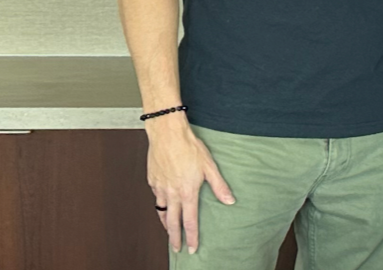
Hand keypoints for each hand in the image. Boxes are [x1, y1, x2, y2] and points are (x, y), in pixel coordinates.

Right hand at [145, 114, 234, 253]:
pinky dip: (160, 206)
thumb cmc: (189, 146)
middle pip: (171, 223)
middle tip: (177, 248)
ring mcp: (160, 188)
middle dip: (174, 238)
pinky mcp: (152, 181)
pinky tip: (164, 205)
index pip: (189, 221)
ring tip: (169, 231)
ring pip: (161, 212)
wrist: (167, 133)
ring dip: (166, 224)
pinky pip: (156, 198)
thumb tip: (230, 200)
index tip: (193, 248)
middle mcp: (172, 193)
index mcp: (187, 191)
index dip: (192, 236)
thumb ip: (219, 186)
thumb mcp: (209, 166)